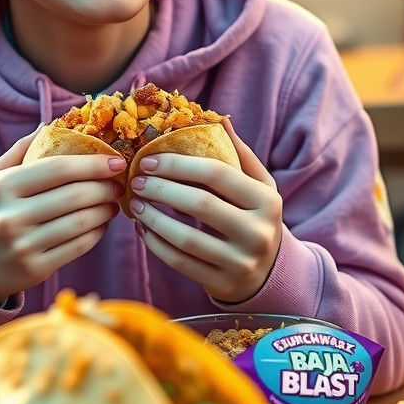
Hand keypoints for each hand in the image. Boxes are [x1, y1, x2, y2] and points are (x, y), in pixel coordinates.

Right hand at [0, 132, 125, 303]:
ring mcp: (23, 245)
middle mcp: (11, 216)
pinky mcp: (35, 269)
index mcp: (2, 187)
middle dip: (105, 187)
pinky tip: (100, 224)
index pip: (58, 169)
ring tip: (112, 203)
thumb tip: (51, 124)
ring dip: (105, 210)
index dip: (93, 164)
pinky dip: (96, 233)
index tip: (116, 161)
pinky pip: (78, 247)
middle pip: (75, 196)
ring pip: (81, 222)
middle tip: (118, 183)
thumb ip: (20, 150)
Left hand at [129, 118, 282, 302]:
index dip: (179, 164)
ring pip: (187, 238)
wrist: (267, 272)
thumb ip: (240, 154)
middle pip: (200, 204)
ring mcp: (241, 262)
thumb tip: (219, 119)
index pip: (217, 174)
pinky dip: (156, 246)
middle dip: (162, 189)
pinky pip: (181, 263)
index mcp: (268, 201)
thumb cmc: (254, 217)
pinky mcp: (223, 284)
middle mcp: (259, 233)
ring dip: (154, 219)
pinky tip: (144, 230)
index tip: (149, 160)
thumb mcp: (259, 186)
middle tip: (137, 181)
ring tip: (135, 204)